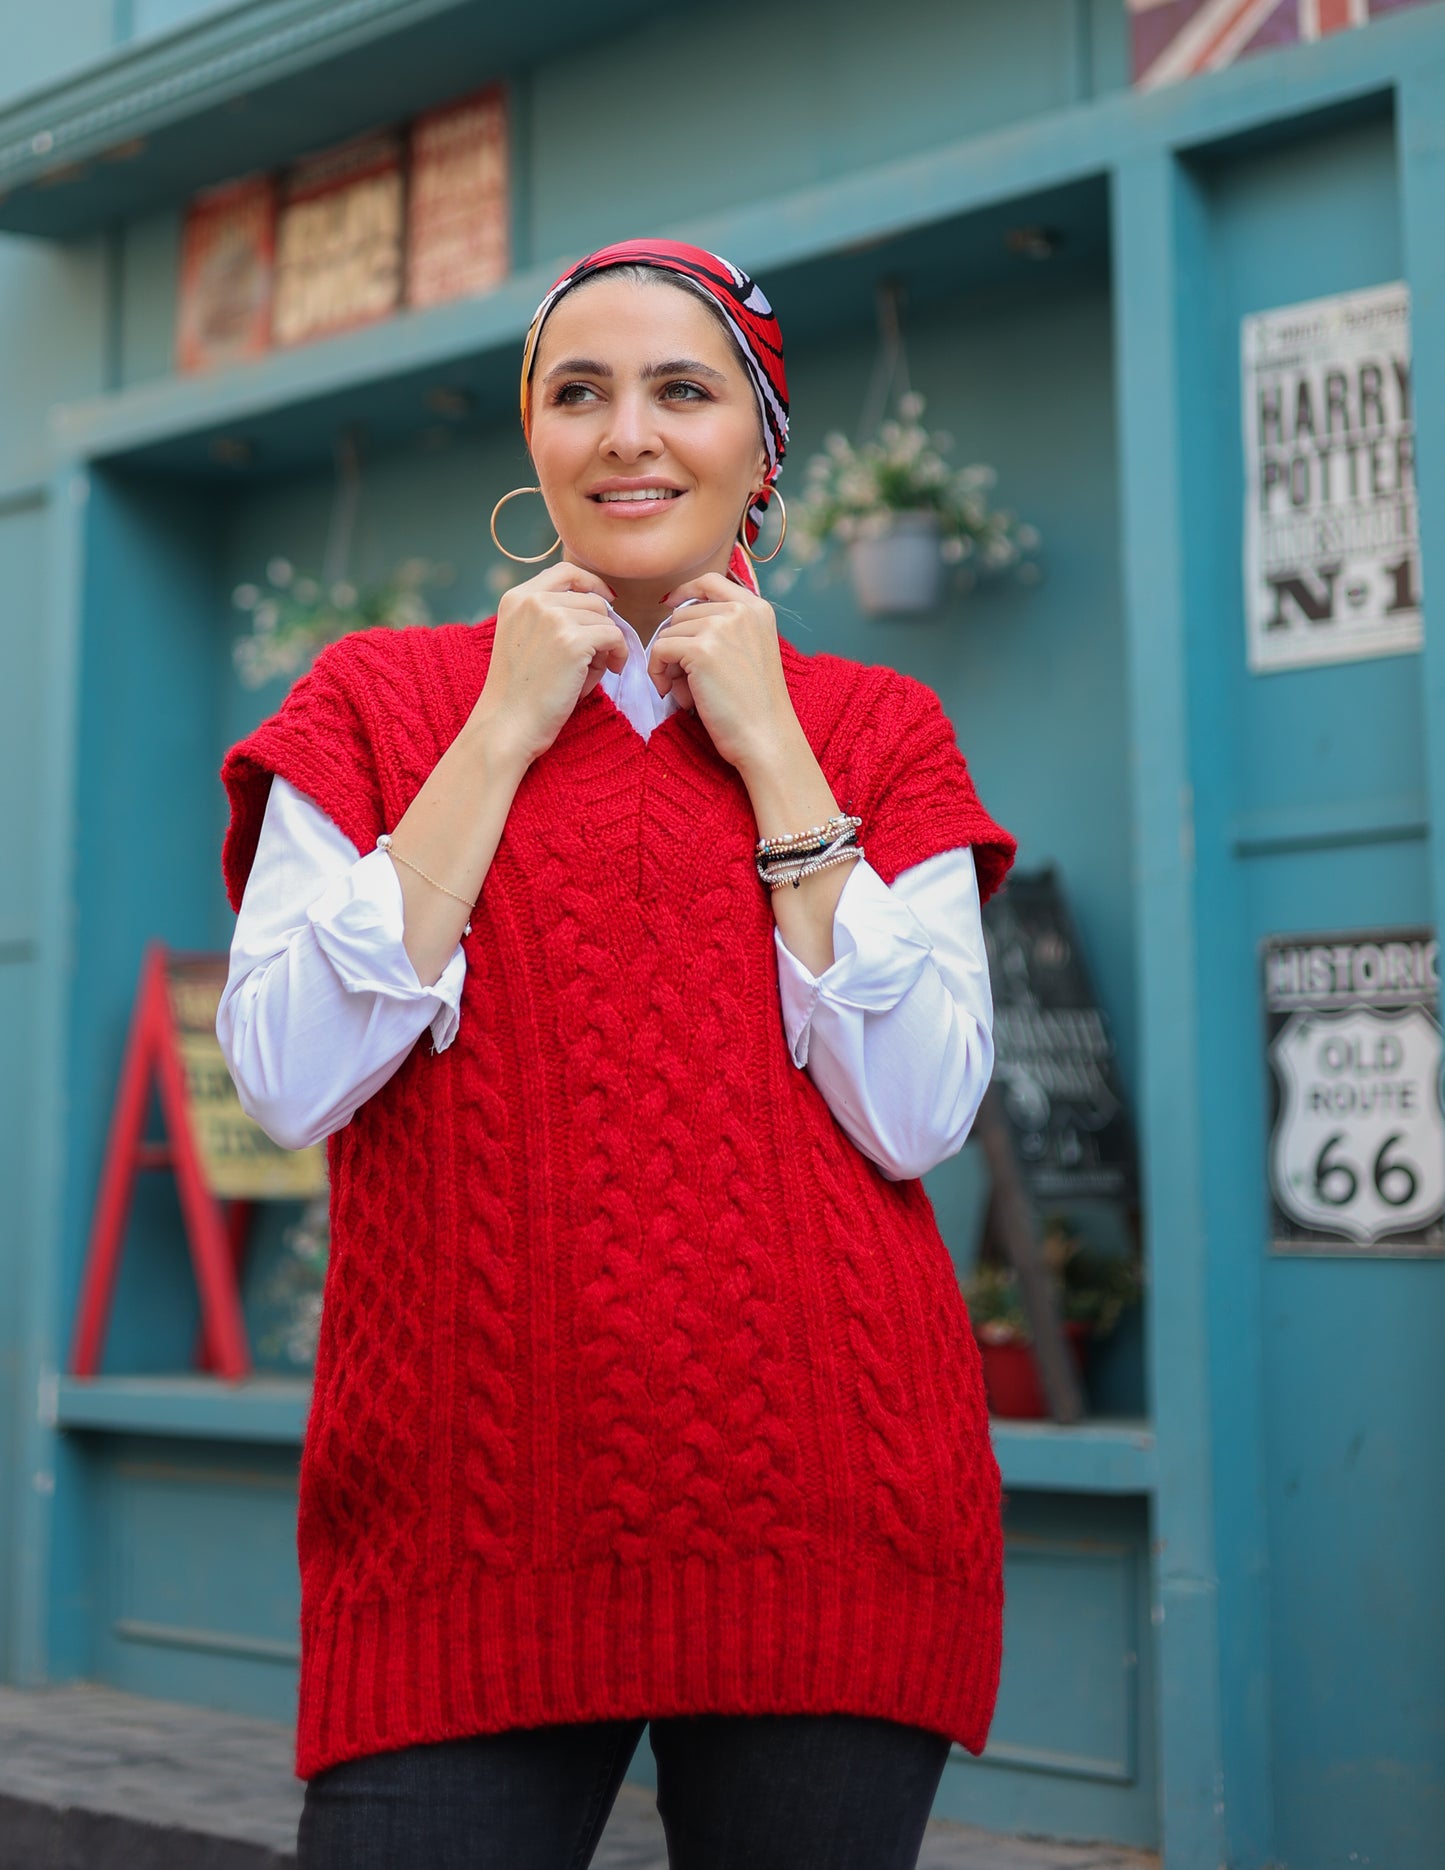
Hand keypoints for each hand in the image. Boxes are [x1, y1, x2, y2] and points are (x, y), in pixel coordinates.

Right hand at [472, 562, 626, 764]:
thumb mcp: (524, 639)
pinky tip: (612, 670)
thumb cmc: (520, 692)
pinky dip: (619, 654)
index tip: (607, 600)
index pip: (565, 572)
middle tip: (594, 658)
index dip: (591, 583)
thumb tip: (602, 604)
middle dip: (599, 626)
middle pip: (591, 599)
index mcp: (516, 598)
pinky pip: (615, 636)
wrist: (508, 724)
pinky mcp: (573, 641)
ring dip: (606, 644)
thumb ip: (551, 617)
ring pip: (604, 618)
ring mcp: (553, 618)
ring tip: (592, 670)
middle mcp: (533, 601)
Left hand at [646, 573, 800, 773]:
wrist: (767, 736)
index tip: (670, 607)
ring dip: (667, 663)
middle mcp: (741, 611)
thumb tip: (673, 615)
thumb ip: (725, 629)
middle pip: (682, 613)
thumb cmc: (755, 705)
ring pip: (668, 633)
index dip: (685, 592)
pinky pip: (659, 651)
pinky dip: (657, 672)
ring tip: (685, 691)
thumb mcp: (751, 650)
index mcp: (758, 609)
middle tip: (686, 679)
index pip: (711, 581)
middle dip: (677, 644)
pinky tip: (671, 693)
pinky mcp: (701, 650)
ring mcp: (720, 628)